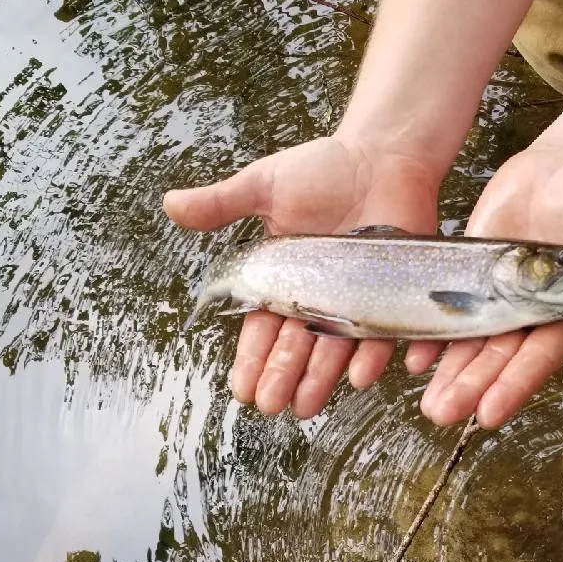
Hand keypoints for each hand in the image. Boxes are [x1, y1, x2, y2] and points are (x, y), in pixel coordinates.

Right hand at [163, 136, 438, 417]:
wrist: (383, 156)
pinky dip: (373, 354)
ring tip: (305, 405)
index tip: (241, 388)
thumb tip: (170, 204)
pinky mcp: (392, 296)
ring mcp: (356, 300)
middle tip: (270, 403)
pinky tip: (360, 375)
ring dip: (320, 378)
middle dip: (281, 376)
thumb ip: (222, 202)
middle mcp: (317, 297)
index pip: (262, 327)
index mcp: (283, 279)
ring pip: (334, 349)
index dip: (251, 358)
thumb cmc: (325, 169)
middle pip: (296, 346)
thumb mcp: (266, 184)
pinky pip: (384, 331)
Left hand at [412, 147, 562, 427]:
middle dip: (472, 385)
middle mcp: (533, 309)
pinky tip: (408, 353)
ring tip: (427, 404)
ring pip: (473, 340)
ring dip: (450, 370)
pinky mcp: (474, 270)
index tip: (489, 414)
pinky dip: (432, 330)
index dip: (516, 382)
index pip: (541, 353)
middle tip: (442, 416)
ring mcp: (501, 292)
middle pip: (499, 355)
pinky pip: (451, 306)